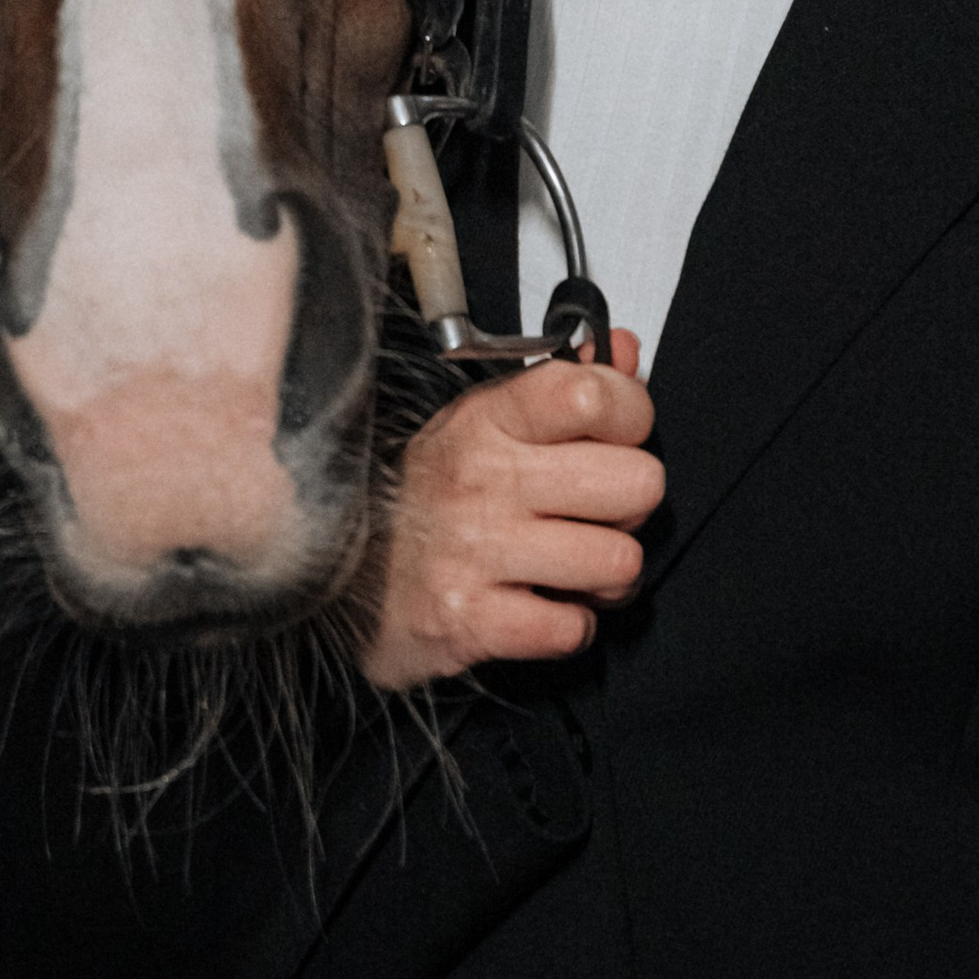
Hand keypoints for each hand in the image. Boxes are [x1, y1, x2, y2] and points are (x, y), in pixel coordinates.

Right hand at [360, 331, 662, 690]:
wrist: (342, 578)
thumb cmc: (424, 497)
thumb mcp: (483, 423)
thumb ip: (561, 386)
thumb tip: (623, 349)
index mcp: (488, 419)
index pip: (595, 395)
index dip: (631, 416)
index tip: (617, 434)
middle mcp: (483, 478)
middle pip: (636, 483)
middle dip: (631, 506)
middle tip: (597, 512)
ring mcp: (476, 550)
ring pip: (619, 560)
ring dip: (608, 575)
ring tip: (573, 565)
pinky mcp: (470, 620)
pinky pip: (572, 629)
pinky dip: (568, 627)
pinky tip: (541, 605)